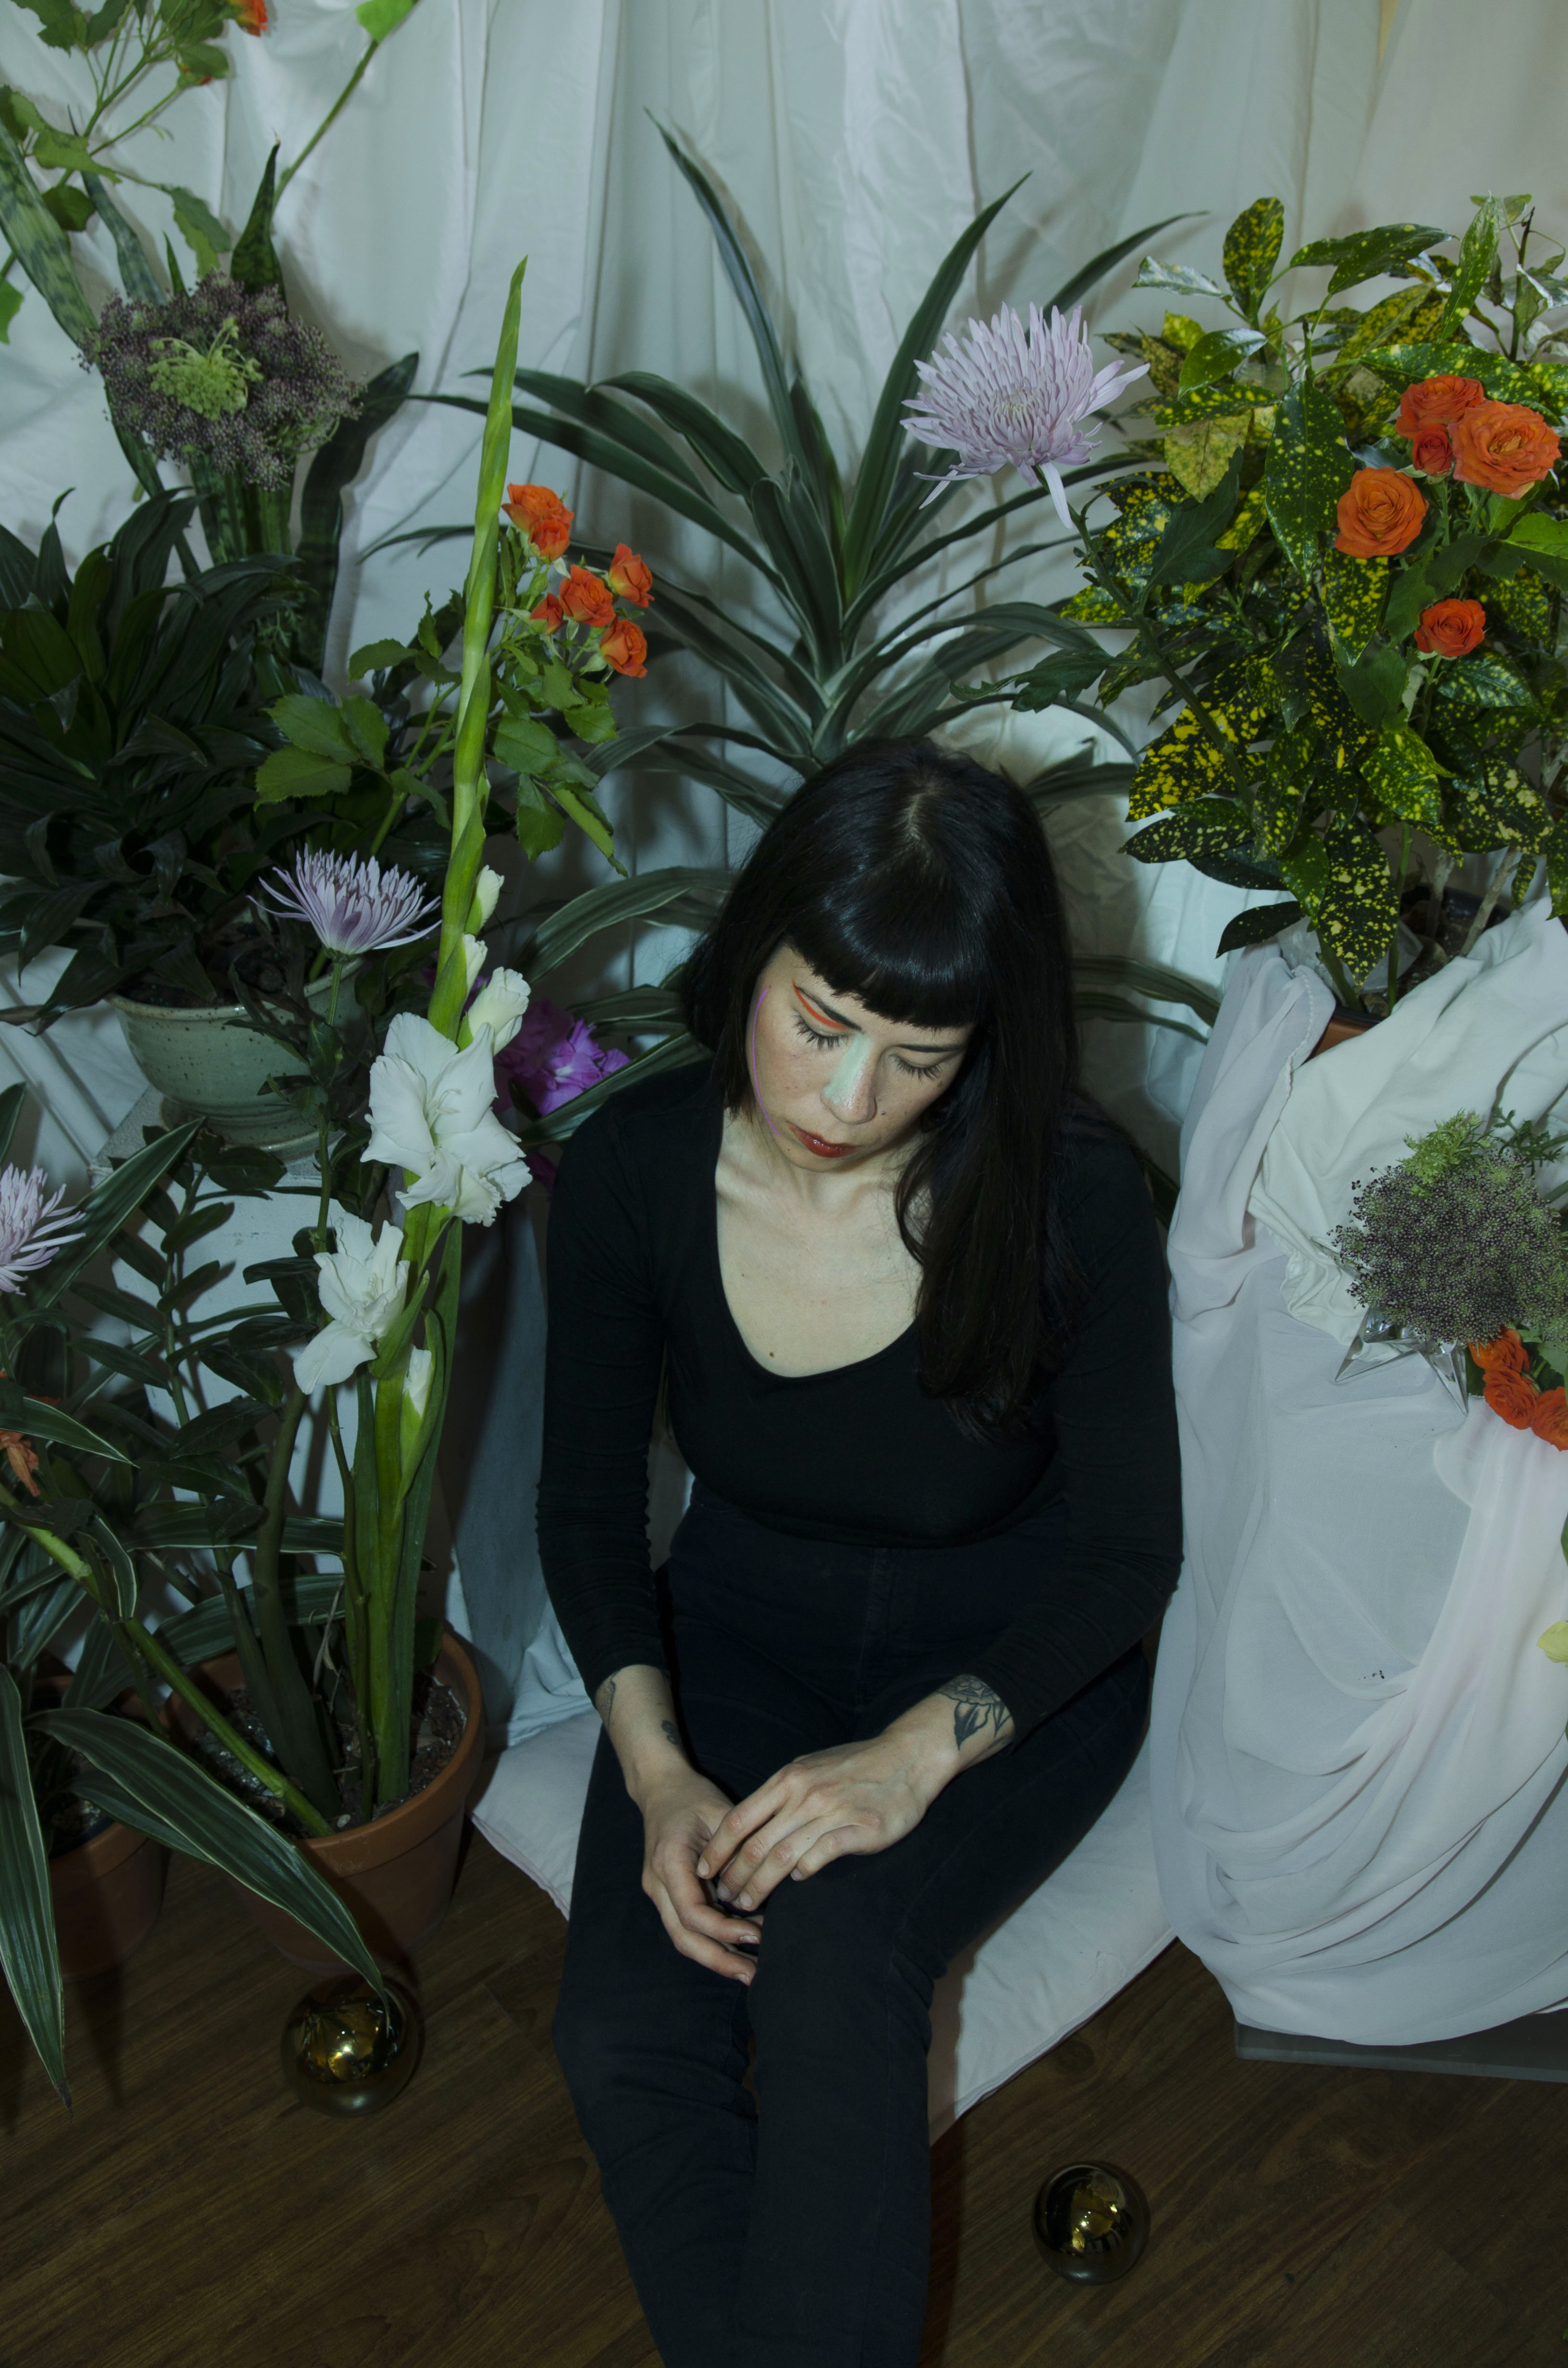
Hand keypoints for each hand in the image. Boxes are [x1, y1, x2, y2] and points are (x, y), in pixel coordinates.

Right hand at [637, 1763, 764, 1984]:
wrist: (660, 1788)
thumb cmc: (694, 1796)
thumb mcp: (720, 1813)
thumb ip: (738, 1849)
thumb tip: (766, 1885)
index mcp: (669, 1861)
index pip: (692, 1912)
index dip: (724, 1929)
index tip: (757, 1934)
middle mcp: (657, 1882)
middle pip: (683, 1937)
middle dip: (719, 1959)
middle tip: (755, 1975)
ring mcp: (658, 1892)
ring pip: (682, 1938)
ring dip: (716, 1957)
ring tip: (750, 1971)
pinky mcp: (666, 1895)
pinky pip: (686, 1927)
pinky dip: (711, 1941)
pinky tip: (738, 1948)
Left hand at [695, 1727, 945, 1913]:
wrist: (907, 1756)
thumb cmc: (855, 1764)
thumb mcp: (810, 1768)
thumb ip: (783, 1794)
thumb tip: (756, 1827)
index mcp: (788, 1779)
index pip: (739, 1818)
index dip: (717, 1848)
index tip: (704, 1870)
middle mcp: (805, 1795)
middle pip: (756, 1844)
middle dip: (735, 1876)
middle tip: (725, 1898)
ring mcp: (832, 1811)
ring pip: (783, 1857)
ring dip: (761, 1885)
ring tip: (748, 1904)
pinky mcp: (860, 1828)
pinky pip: (822, 1855)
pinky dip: (805, 1871)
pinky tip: (798, 1881)